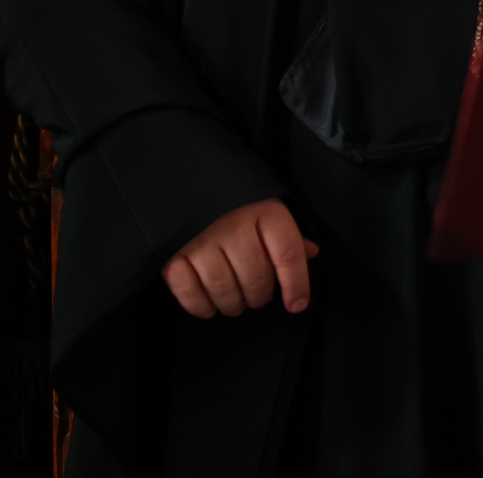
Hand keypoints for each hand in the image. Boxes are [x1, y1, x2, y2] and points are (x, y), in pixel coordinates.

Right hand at [162, 199, 319, 318]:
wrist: (182, 175)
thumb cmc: (232, 196)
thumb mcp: (266, 204)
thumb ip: (289, 231)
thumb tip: (311, 253)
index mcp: (263, 210)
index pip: (288, 254)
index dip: (296, 284)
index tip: (297, 304)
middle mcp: (232, 225)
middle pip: (256, 278)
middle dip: (260, 296)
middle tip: (257, 295)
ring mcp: (199, 240)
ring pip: (224, 290)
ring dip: (233, 305)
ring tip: (235, 302)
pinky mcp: (171, 253)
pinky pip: (189, 292)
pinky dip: (201, 307)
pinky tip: (209, 306)